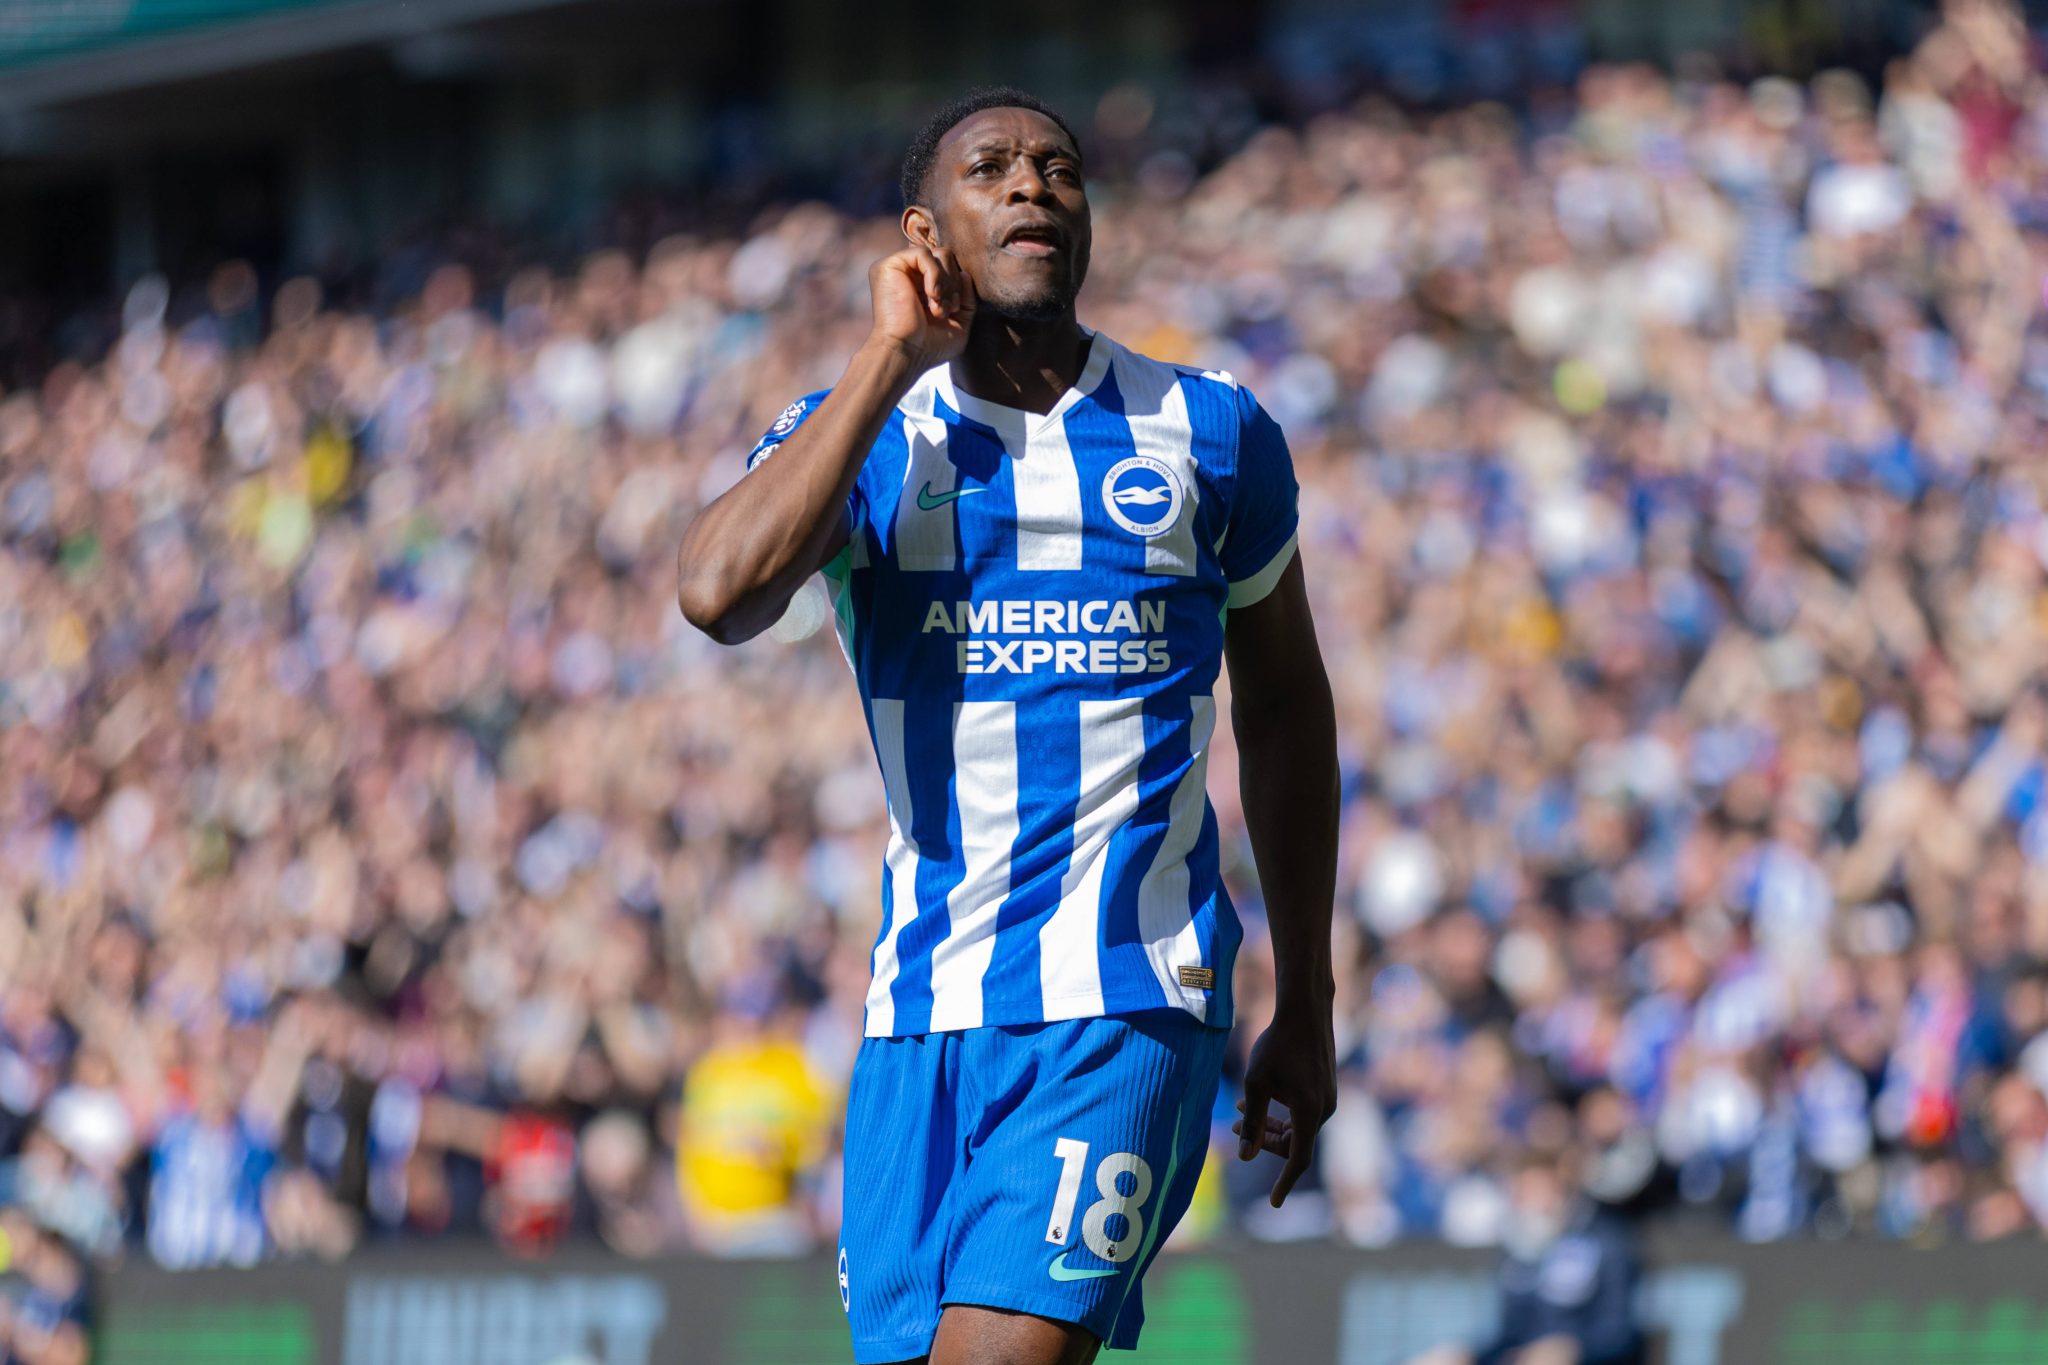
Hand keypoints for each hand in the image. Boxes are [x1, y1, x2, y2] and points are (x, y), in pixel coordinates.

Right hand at [867, 244, 974, 369]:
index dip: (958, 285)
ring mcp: (898, 268)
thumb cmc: (930, 347)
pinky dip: (935, 274)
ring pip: (939, 253)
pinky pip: (924, 253)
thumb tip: (965, 273)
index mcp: (920, 285)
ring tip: (938, 307)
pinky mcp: (889, 265)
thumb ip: (966, 299)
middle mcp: (908, 274)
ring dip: (946, 282)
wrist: (906, 354)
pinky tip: (931, 295)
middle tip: (946, 309)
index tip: (954, 309)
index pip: (950, 268)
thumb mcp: (959, 323)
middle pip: (947, 257)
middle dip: (954, 283)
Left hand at [1231, 1004, 1336, 1206]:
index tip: (1274, 1203)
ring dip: (1271, 1125)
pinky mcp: (1325, 1086)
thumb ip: (1253, 1122)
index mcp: (1310, 1113)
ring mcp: (1328, 1097)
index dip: (1284, 1183)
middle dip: (1264, 1141)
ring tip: (1240, 1111)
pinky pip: (1303, 1111)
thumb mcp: (1256, 1083)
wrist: (1305, 1010)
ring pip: (1297, 1126)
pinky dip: (1282, 1111)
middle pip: (1295, 1142)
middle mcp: (1324, 1109)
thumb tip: (1247, 1157)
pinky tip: (1259, 1097)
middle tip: (1236, 1130)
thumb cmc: (1277, 1044)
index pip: (1298, 1160)